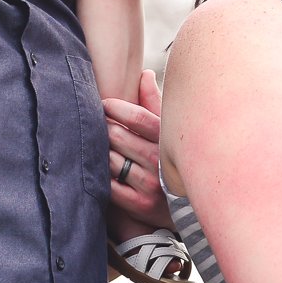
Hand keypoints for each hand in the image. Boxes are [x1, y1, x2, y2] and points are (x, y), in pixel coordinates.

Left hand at [103, 69, 172, 226]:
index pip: (138, 117)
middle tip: (96, 124)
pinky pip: (107, 184)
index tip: (104, 103)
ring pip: (108, 158)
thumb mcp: (168, 132)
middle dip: (103, 127)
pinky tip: (97, 168)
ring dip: (99, 151)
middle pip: (117, 136)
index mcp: (168, 140)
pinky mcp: (138, 204)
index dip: (116, 107)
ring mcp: (149, 184)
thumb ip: (154, 103)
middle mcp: (160, 161)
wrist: (185, 209)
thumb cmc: (171, 161)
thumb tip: (145, 73)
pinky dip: (99, 174)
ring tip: (96, 145)